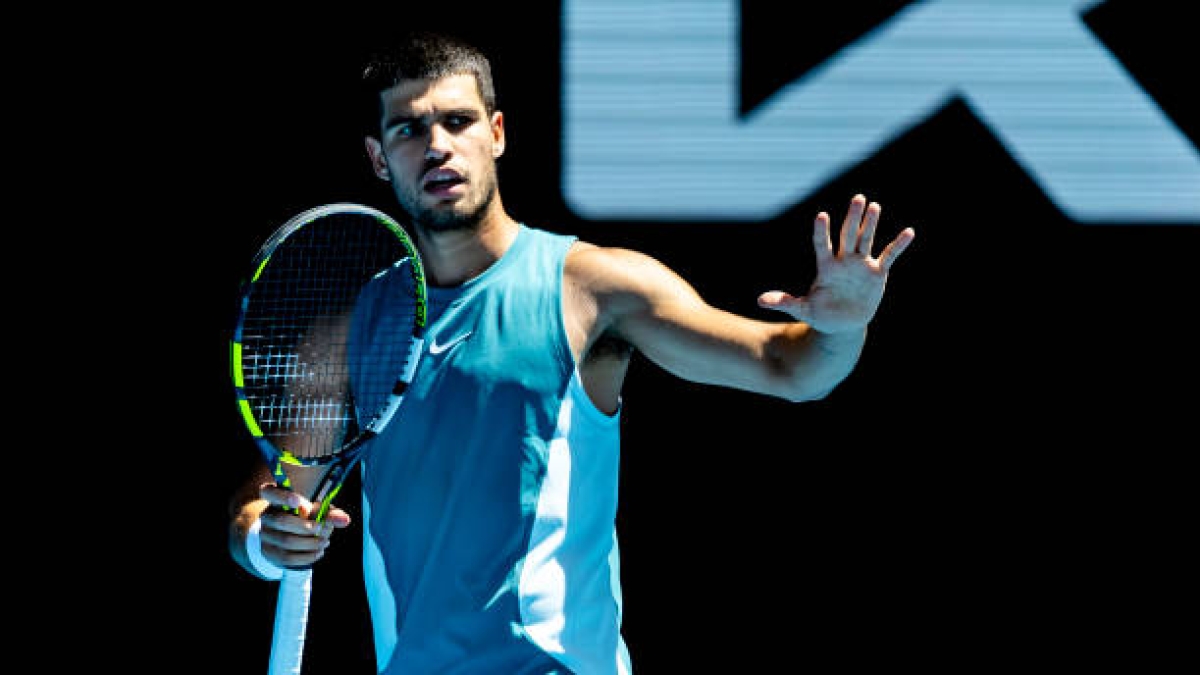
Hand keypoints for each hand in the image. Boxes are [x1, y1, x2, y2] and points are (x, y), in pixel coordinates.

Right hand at [258, 483, 351, 569]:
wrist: (286, 534)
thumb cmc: (303, 516)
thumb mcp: (315, 509)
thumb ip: (328, 512)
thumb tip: (345, 520)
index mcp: (274, 497)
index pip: (270, 492)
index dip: (283, 497)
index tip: (300, 502)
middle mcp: (265, 515)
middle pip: (282, 521)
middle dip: (307, 527)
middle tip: (324, 529)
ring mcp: (264, 535)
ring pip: (286, 541)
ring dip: (310, 543)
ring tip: (325, 541)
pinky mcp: (269, 553)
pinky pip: (287, 557)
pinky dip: (307, 556)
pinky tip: (319, 552)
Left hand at [758, 194, 913, 332]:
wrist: (842, 323)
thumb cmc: (820, 314)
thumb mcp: (802, 309)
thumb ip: (785, 302)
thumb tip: (760, 300)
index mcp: (825, 268)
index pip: (822, 245)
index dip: (821, 232)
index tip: (821, 216)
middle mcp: (843, 262)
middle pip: (848, 236)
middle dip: (853, 218)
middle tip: (858, 198)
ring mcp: (860, 265)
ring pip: (866, 240)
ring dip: (871, 224)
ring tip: (874, 206)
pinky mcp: (876, 273)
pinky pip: (888, 256)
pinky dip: (898, 245)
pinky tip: (909, 232)